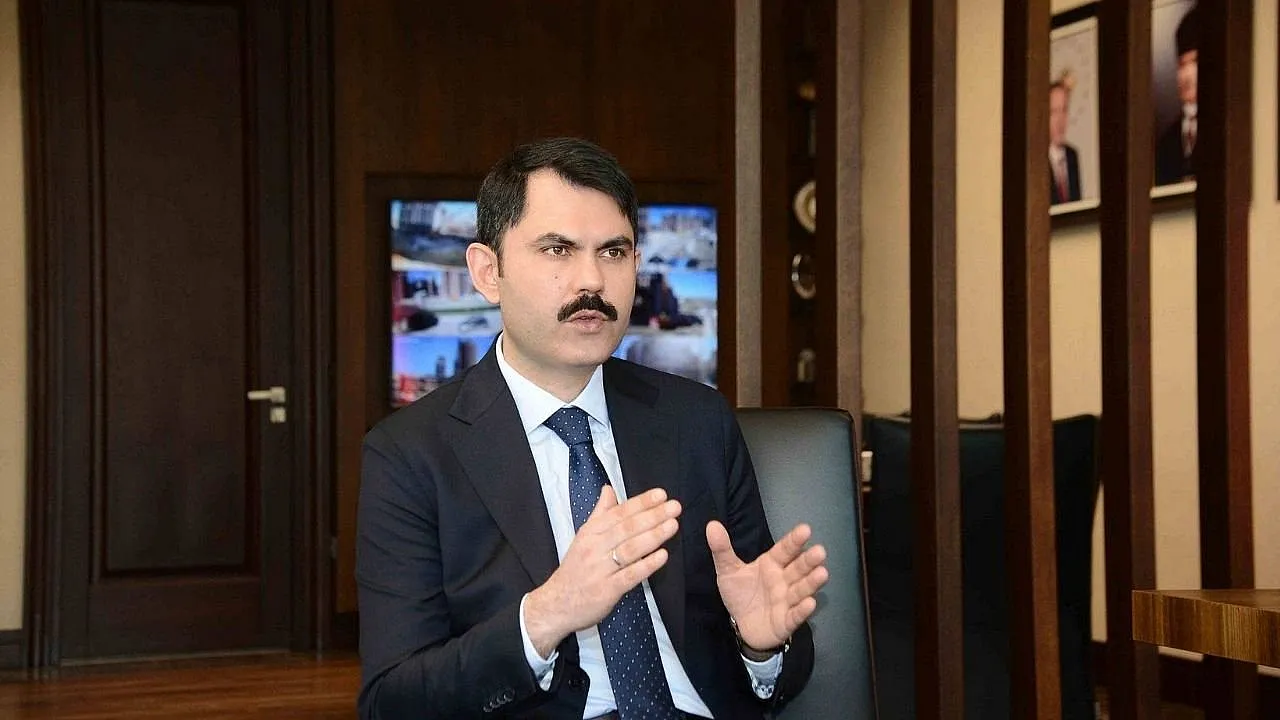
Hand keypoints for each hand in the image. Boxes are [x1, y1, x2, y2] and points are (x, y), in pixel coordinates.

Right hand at [524, 486, 680, 656]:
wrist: (557, 604)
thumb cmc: (575, 570)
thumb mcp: (583, 537)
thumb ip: (600, 513)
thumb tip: (609, 490)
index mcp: (590, 533)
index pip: (618, 513)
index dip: (641, 502)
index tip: (660, 494)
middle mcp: (594, 548)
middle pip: (627, 528)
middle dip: (653, 516)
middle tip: (674, 507)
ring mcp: (600, 569)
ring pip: (629, 549)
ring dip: (653, 536)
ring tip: (672, 525)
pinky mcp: (607, 590)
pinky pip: (629, 575)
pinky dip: (647, 565)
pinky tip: (662, 556)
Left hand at [706, 521, 827, 653]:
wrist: (742, 625)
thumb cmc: (741, 593)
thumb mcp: (728, 571)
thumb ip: (722, 549)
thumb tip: (712, 525)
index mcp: (772, 564)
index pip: (785, 550)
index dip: (794, 540)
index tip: (805, 529)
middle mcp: (784, 580)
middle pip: (798, 568)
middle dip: (809, 560)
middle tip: (820, 551)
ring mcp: (787, 601)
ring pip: (801, 590)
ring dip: (812, 582)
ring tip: (822, 573)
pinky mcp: (786, 622)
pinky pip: (796, 615)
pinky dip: (803, 610)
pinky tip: (810, 603)